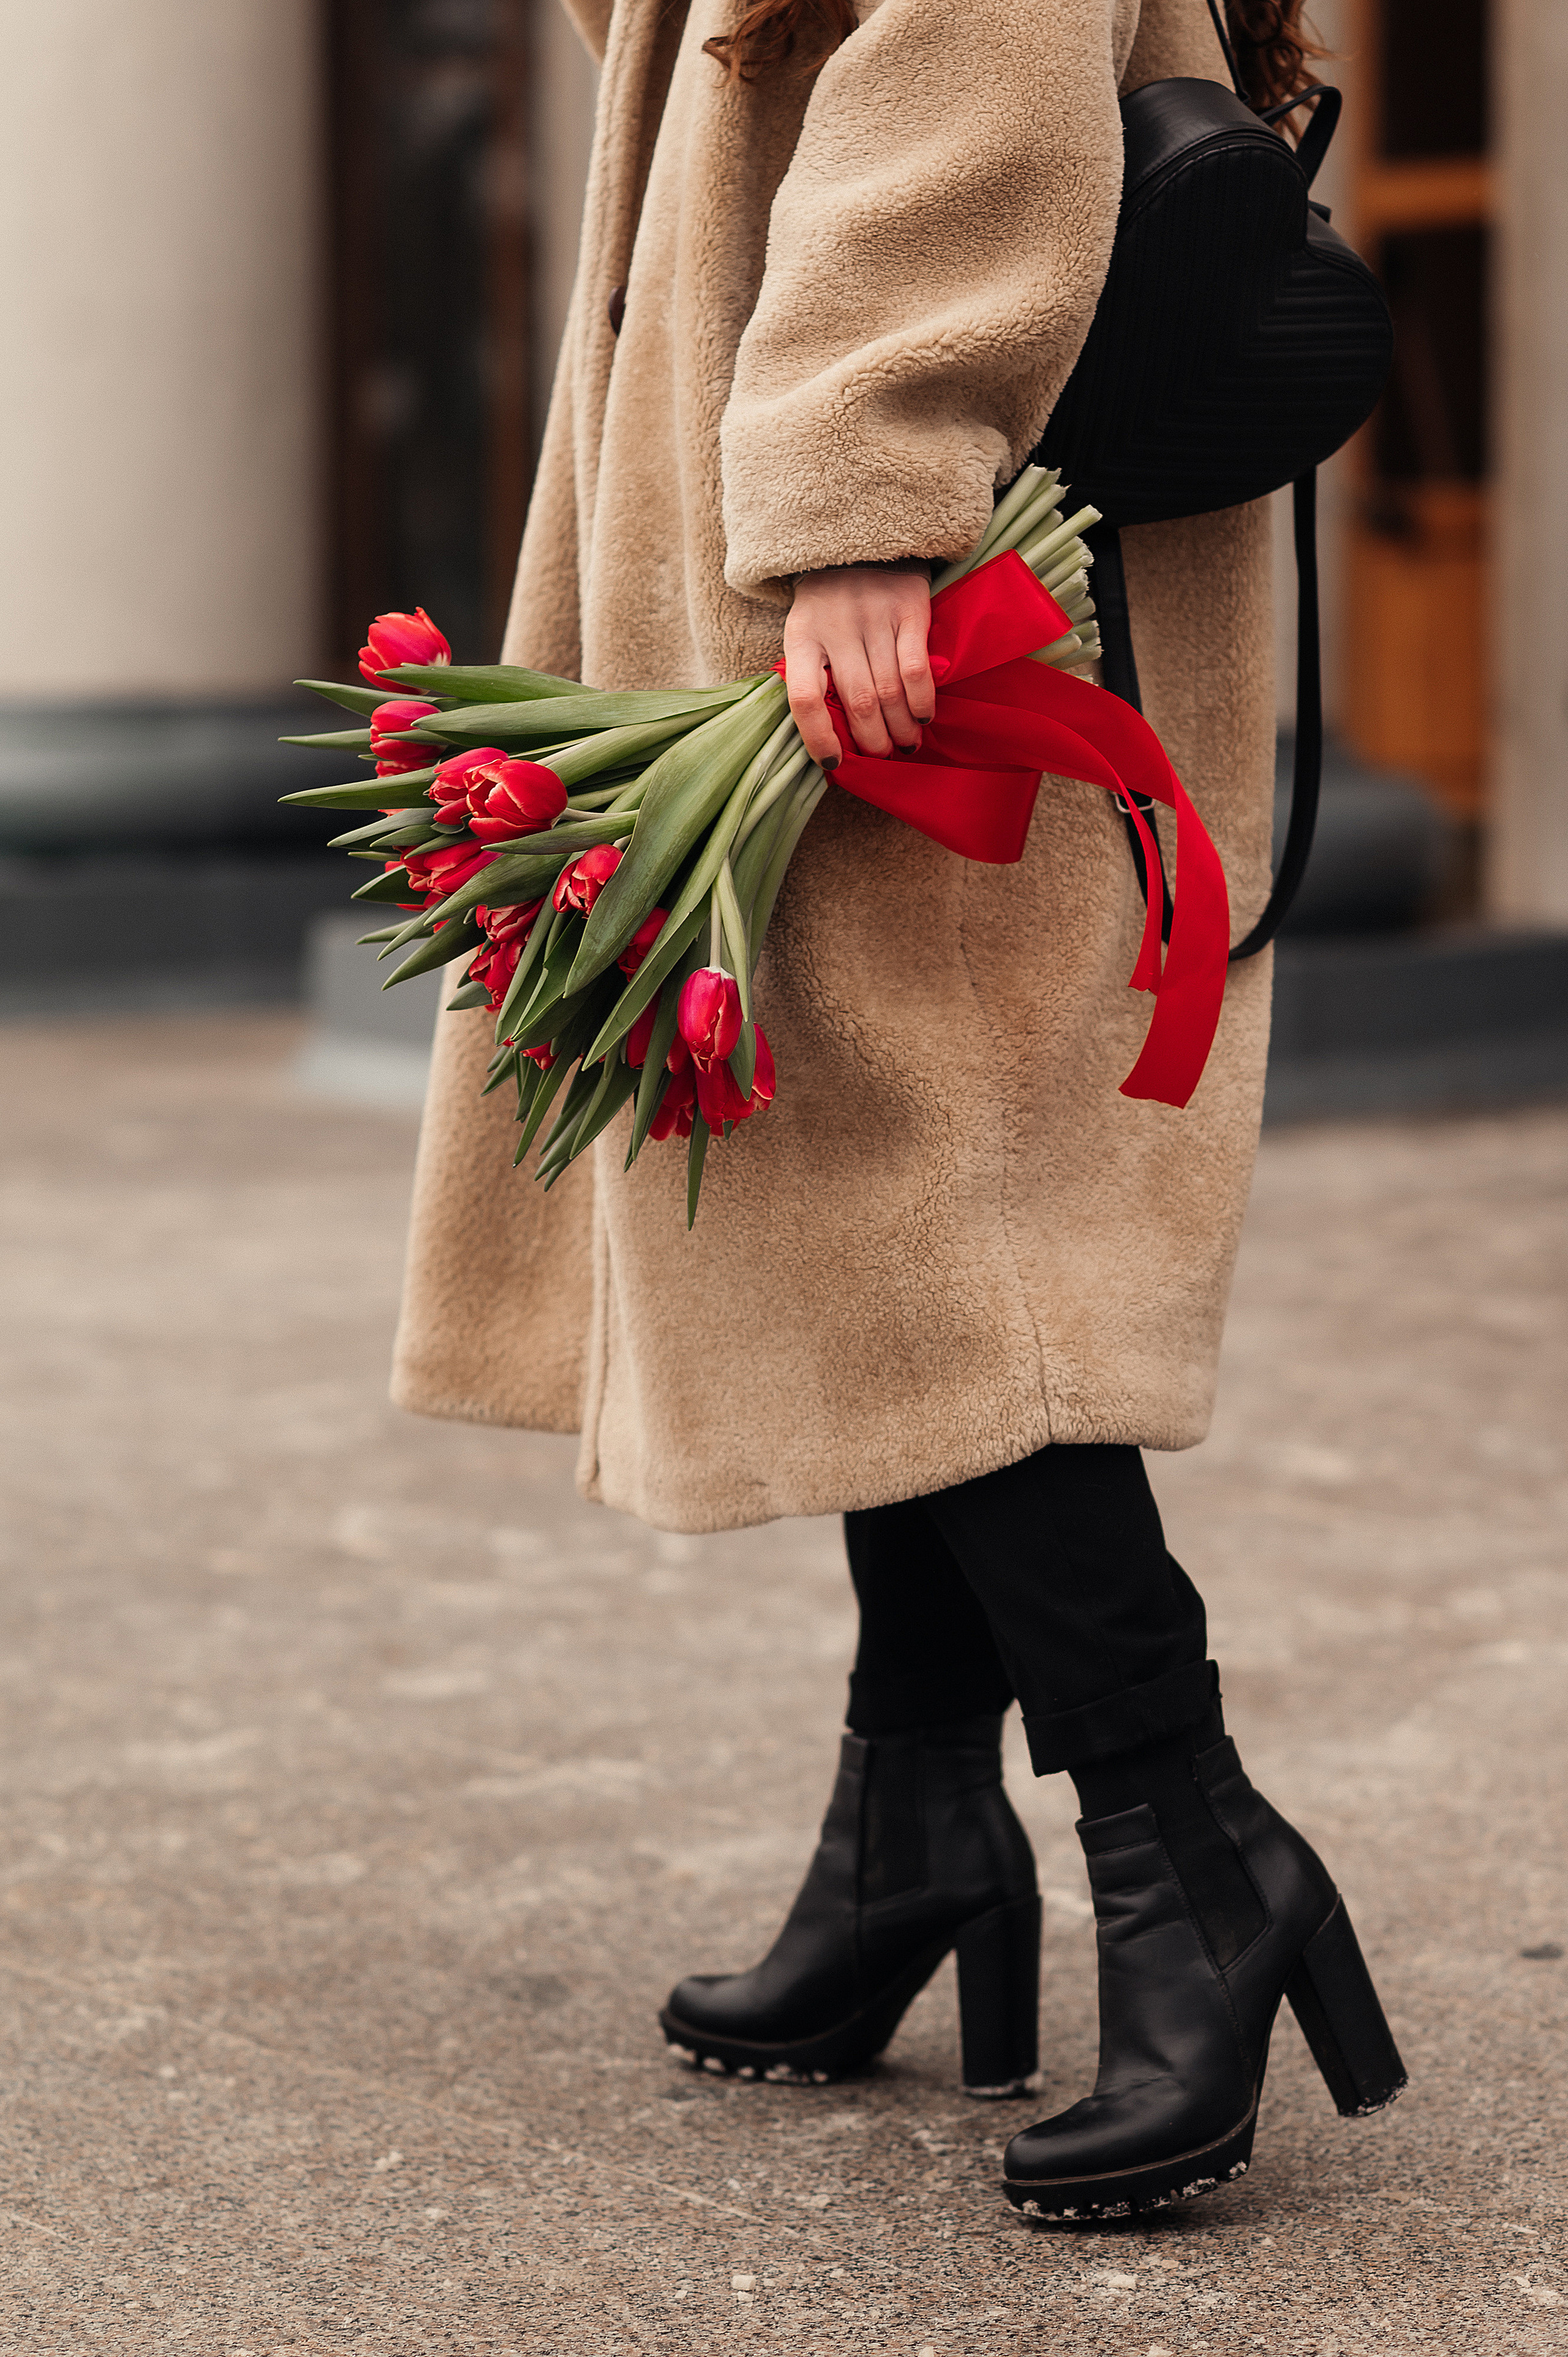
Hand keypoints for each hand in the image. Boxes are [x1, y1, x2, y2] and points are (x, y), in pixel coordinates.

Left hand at [783, 565, 934, 767]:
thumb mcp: (808, 631)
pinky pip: (916, 668)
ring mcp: (873, 615)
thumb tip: (832, 739)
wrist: (861, 541)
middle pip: (857, 702)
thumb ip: (815, 674)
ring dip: (901, 728)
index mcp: (801, 636)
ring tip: (907, 744)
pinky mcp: (908, 607)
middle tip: (883, 755)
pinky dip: (921, 700)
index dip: (818, 739)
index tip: (834, 764)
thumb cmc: (830, 602)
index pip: (803, 699)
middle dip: (873, 741)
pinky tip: (923, 716)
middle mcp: (835, 626)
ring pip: (889, 691)